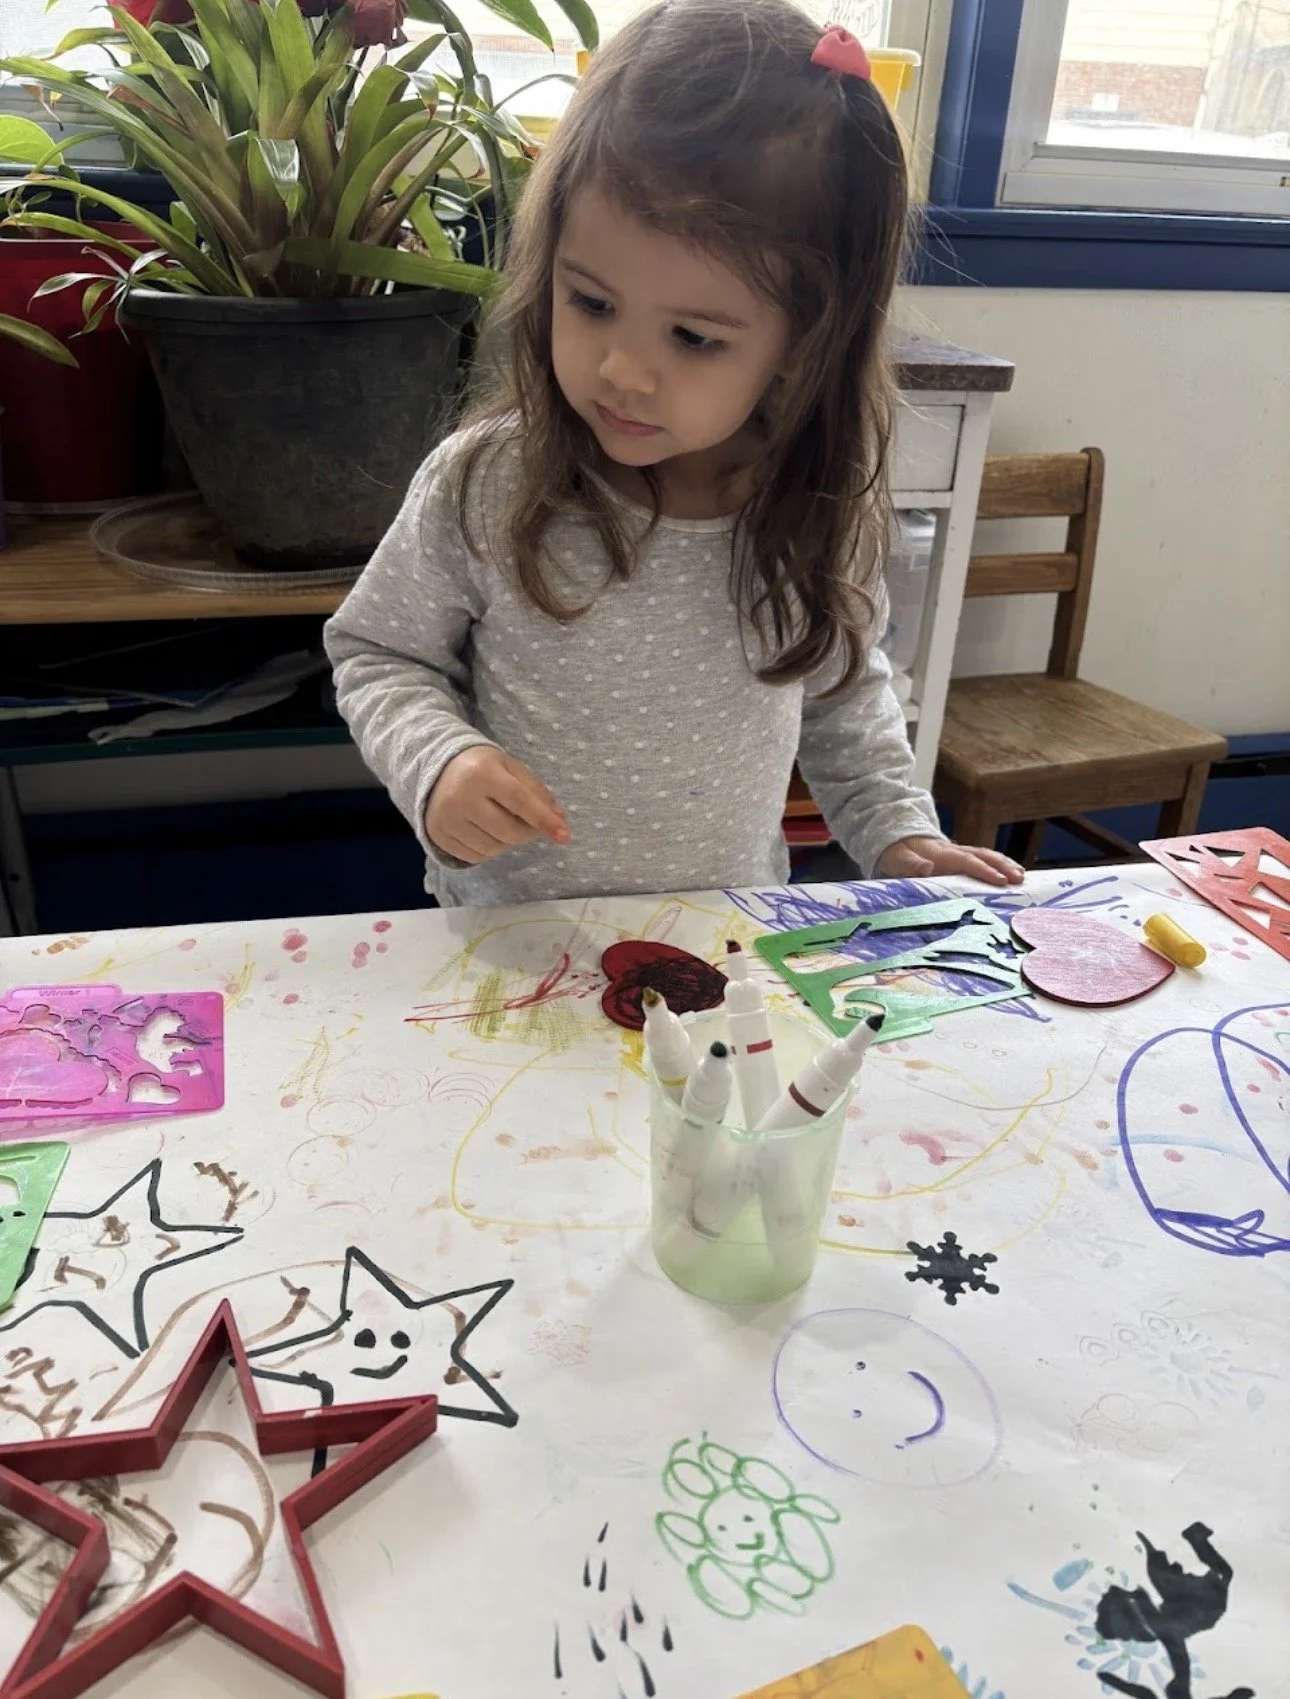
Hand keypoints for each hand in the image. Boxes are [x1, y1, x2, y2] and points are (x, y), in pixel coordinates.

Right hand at [425, 746, 569, 864]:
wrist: (437, 770)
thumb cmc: (483, 768)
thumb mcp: (511, 768)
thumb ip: (537, 792)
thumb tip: (560, 819)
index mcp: (483, 773)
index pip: (519, 801)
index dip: (544, 819)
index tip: (565, 835)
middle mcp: (461, 797)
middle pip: (509, 831)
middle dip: (528, 832)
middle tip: (531, 824)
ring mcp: (447, 819)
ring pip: (494, 848)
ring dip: (508, 842)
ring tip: (503, 822)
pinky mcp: (438, 836)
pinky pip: (476, 857)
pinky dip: (490, 849)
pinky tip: (486, 831)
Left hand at [877, 834, 1023, 887]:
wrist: (895, 841)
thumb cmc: (896, 855)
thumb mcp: (895, 860)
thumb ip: (909, 865)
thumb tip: (927, 868)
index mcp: (940, 854)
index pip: (966, 862)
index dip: (984, 870)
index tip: (1001, 880)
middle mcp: (953, 851)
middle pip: (982, 855)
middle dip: (1002, 865)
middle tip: (1020, 878)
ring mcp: (959, 852)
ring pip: (986, 855)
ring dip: (1005, 864)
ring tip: (1022, 876)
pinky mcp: (961, 857)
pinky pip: (983, 859)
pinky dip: (999, 864)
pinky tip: (1011, 873)